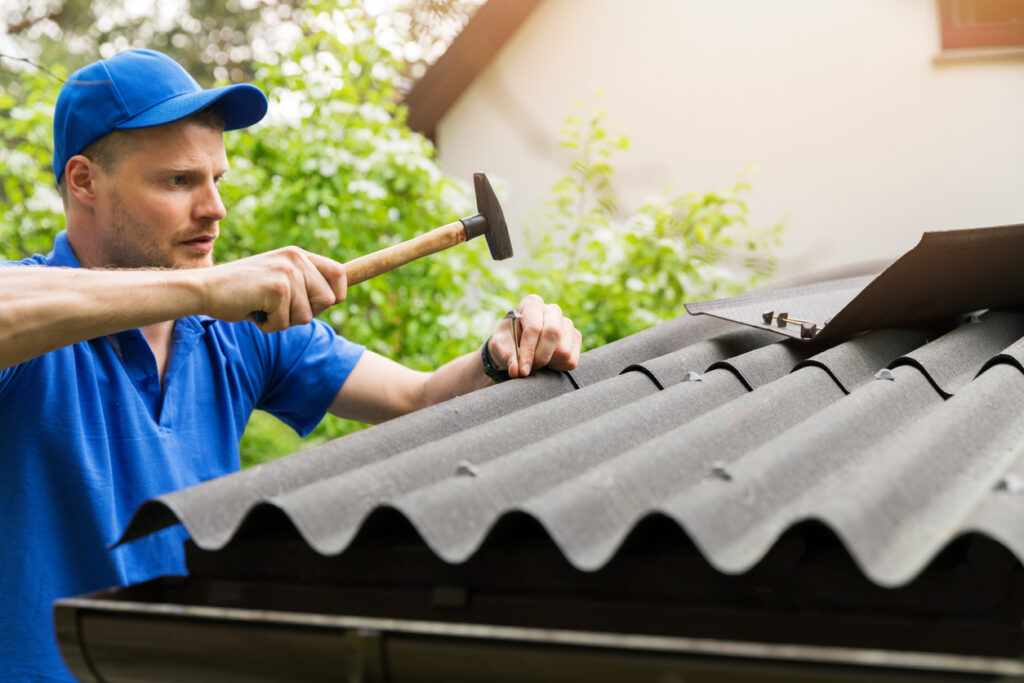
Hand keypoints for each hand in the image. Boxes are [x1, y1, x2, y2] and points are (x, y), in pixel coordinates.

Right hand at [200, 247, 346, 331]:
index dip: (337, 295)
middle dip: (306, 313)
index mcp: (298, 255)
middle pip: (329, 300)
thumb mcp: (277, 280)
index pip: (340, 274)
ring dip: (283, 321)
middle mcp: (296, 259)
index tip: (319, 305)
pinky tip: (253, 311)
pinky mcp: (277, 289)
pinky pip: (285, 323)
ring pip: (307, 316)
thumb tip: (336, 297)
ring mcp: (287, 273)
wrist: (203, 288)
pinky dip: (268, 326)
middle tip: (279, 309)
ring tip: (262, 308)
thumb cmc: (240, 291)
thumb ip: (302, 285)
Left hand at [488, 294, 580, 377]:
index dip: (528, 351)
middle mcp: (552, 310)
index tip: (522, 369)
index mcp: (532, 304)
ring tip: (535, 360)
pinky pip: (572, 360)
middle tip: (529, 367)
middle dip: (540, 356)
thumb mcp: (500, 348)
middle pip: (554, 333)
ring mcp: (567, 323)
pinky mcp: (576, 338)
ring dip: (547, 362)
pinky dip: (558, 367)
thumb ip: (507, 357)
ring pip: (564, 350)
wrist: (517, 347)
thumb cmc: (507, 342)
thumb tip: (516, 370)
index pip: (535, 328)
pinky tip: (548, 361)